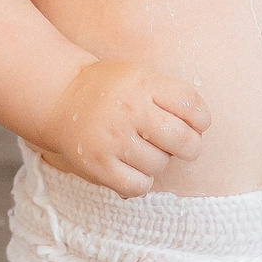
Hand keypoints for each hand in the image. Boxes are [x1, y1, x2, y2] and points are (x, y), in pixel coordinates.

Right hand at [38, 60, 208, 197]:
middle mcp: (129, 110)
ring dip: (158, 161)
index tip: (193, 123)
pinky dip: (141, 181)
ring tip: (142, 149)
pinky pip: (139, 186)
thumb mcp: (140, 76)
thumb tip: (198, 132)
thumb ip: (170, 97)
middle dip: (189, 146)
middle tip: (178, 144)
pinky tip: (132, 167)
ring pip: (160, 165)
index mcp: (144, 84)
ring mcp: (113, 139)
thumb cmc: (109, 90)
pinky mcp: (100, 166)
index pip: (193, 107)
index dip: (201, 120)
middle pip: (183, 140)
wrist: (60, 98)